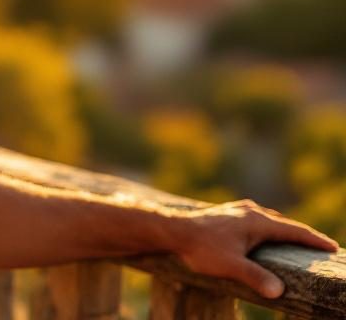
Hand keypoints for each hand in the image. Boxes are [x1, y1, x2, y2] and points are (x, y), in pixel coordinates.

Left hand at [168, 199, 338, 299]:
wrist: (172, 230)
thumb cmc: (201, 248)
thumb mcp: (231, 266)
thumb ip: (255, 277)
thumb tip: (279, 291)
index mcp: (257, 222)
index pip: (294, 231)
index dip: (314, 240)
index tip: (332, 247)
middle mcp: (251, 212)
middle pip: (284, 224)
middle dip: (303, 235)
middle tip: (320, 246)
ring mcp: (238, 210)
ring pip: (269, 220)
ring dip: (285, 230)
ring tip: (296, 240)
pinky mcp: (228, 214)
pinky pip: (256, 220)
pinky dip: (268, 228)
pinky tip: (264, 235)